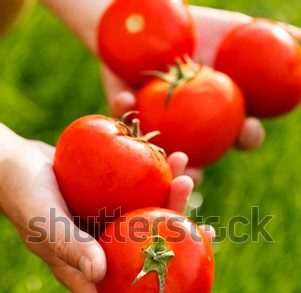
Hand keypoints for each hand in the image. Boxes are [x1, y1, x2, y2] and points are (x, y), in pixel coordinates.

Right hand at [0, 123, 193, 292]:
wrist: (17, 161)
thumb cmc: (24, 191)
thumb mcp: (43, 219)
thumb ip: (69, 246)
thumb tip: (100, 274)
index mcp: (84, 272)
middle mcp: (102, 256)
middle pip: (146, 268)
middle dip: (181, 256)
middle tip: (210, 234)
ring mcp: (109, 230)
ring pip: (151, 229)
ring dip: (174, 206)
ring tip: (188, 180)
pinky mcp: (112, 204)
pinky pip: (144, 198)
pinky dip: (160, 181)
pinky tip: (174, 161)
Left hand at [101, 6, 266, 159]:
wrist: (150, 15)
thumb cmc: (198, 26)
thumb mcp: (240, 30)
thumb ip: (277, 44)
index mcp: (218, 115)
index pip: (239, 135)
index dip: (247, 137)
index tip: (249, 130)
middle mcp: (190, 128)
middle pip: (201, 155)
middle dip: (201, 166)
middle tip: (198, 166)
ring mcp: (158, 124)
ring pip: (161, 150)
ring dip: (164, 155)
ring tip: (167, 158)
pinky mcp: (126, 110)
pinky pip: (123, 112)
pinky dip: (123, 105)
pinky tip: (124, 98)